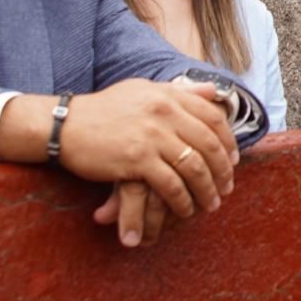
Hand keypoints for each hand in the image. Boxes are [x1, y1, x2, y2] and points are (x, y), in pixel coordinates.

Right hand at [2, 78, 239, 247]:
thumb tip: (214, 91)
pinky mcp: (137, 159)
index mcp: (169, 95)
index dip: (228, 142)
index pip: (213, 118)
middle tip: (227, 187)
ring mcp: (152, 136)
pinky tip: (185, 210)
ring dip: (207, 190)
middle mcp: (165, 113)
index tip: (234, 159)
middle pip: (209, 144)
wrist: (66, 125)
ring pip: (194, 167)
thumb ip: (181, 91)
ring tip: (211, 204)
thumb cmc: (104, 109)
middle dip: (223, 170)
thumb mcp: (144, 90)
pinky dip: (182, 201)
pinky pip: (171, 185)